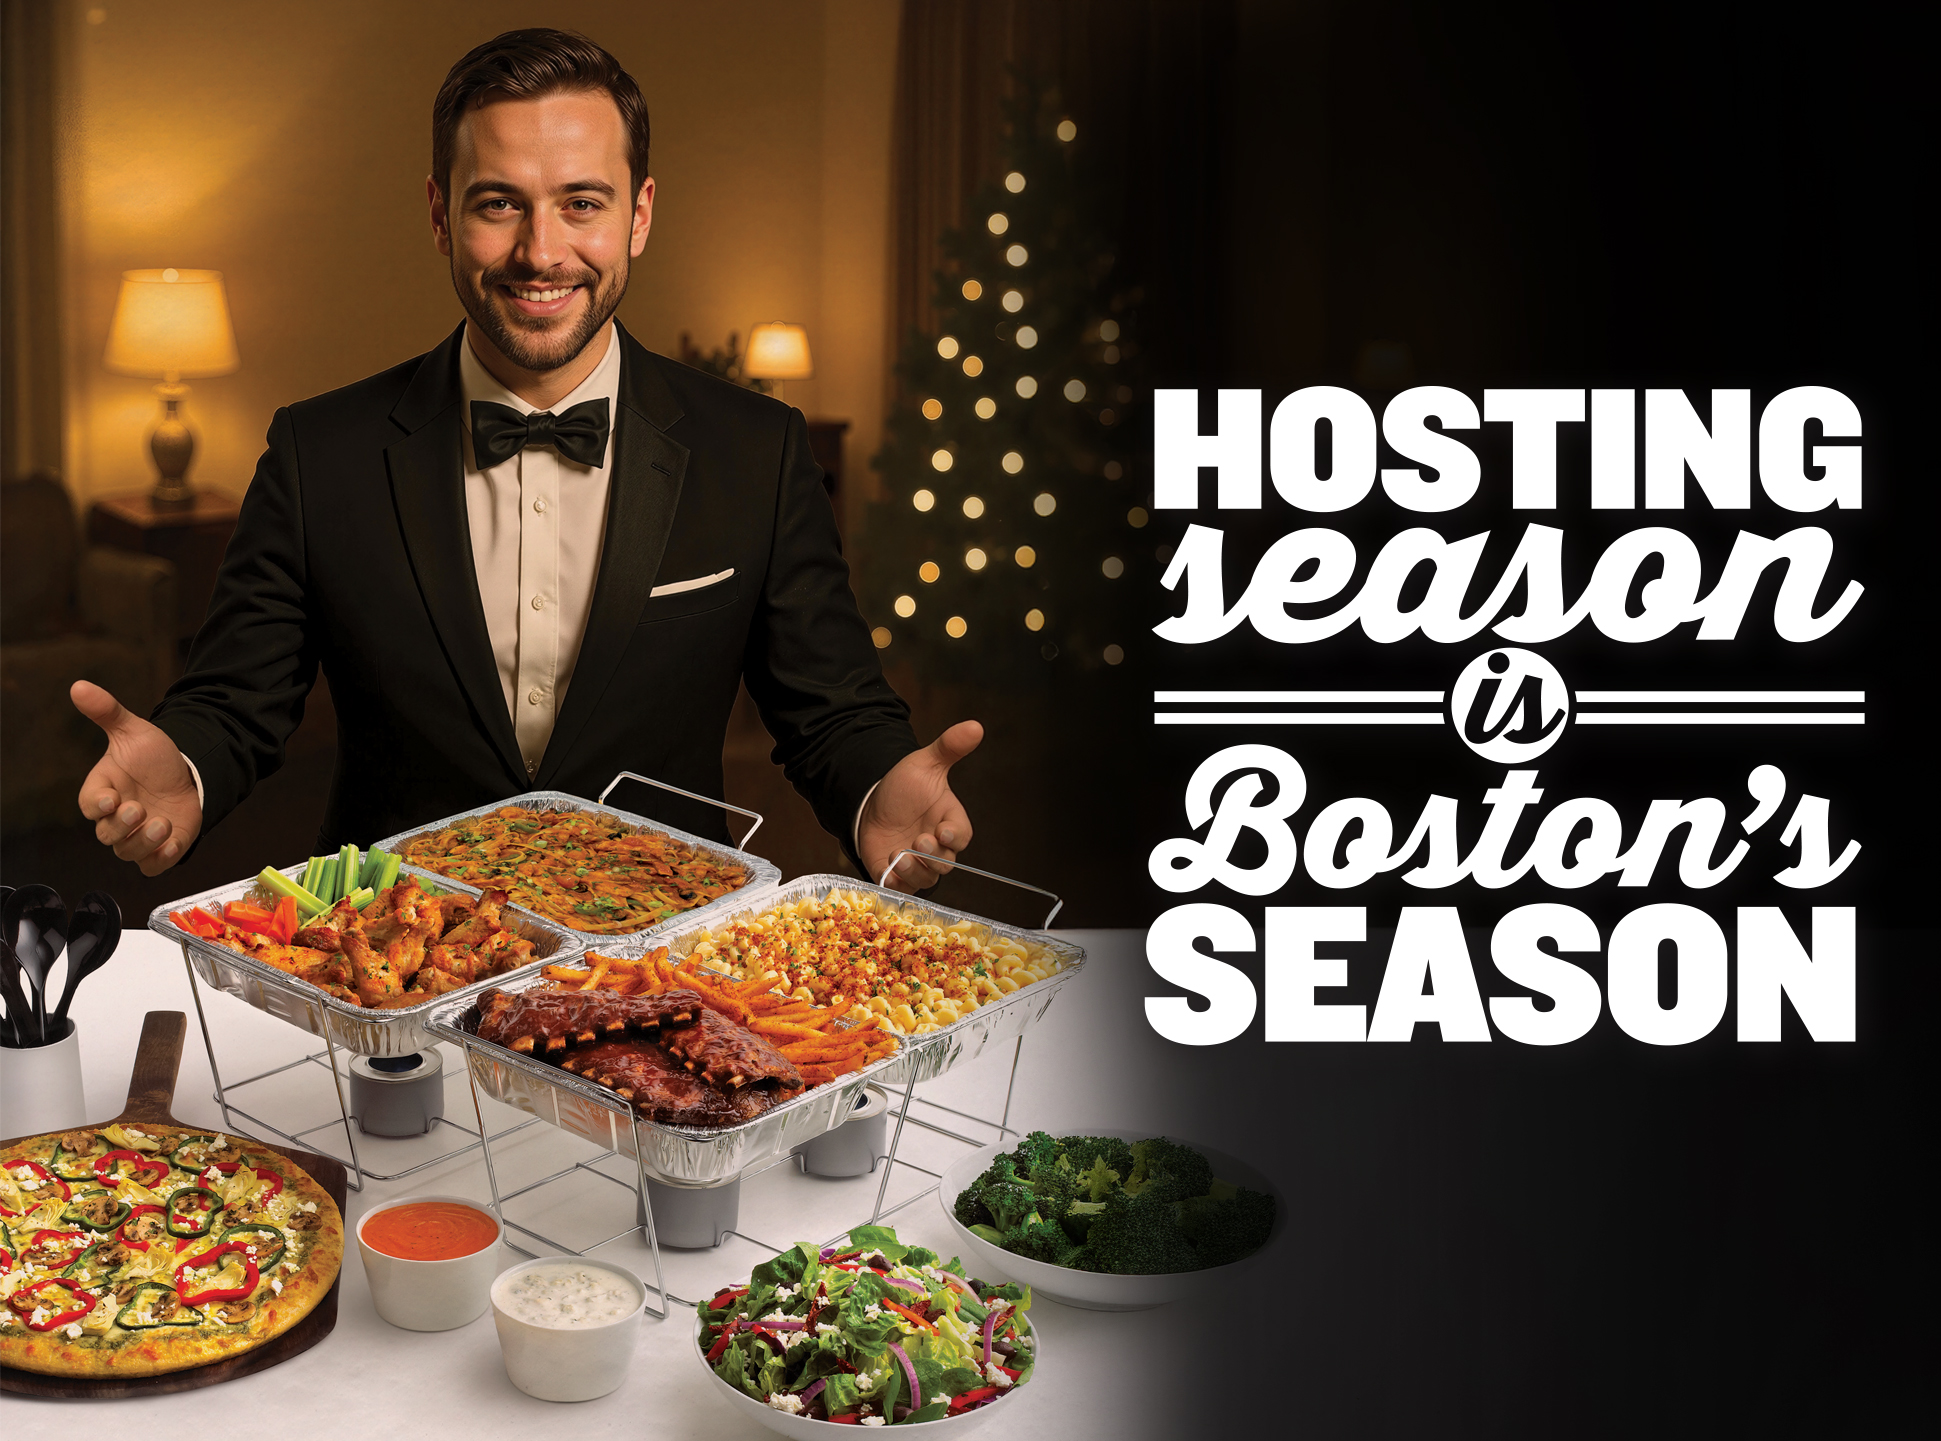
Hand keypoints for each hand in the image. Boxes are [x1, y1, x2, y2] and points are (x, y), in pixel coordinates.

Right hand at [70, 680, 202, 874]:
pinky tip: (175, 843)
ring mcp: (138, 836)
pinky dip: (162, 860)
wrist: (187, 773)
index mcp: (103, 791)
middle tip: (139, 810)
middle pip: (106, 835)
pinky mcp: (160, 849)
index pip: (89, 805)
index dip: (96, 805)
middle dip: (122, 826)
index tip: (110, 798)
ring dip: (145, 843)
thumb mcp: (134, 731)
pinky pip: (153, 867)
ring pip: (129, 853)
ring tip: (163, 824)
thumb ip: (107, 712)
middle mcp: (116, 818)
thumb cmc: (153, 756)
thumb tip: (79, 686)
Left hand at [859, 720, 982, 892]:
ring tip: (897, 855)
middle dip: (933, 855)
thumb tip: (975, 725)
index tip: (942, 830)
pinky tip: (887, 870)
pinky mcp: (896, 875)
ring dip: (913, 871)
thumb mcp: (925, 763)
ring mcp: (917, 863)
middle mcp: (937, 847)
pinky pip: (901, 889)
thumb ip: (949, 747)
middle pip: (946, 864)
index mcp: (949, 822)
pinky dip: (896, 883)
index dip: (955, 836)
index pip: (961, 836)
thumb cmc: (904, 786)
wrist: (871, 802)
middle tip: (917, 841)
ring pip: (926, 878)